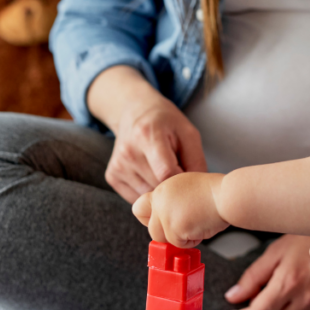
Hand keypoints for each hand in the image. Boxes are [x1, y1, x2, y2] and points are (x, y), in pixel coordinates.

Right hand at [93, 68, 206, 202]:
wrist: (134, 111)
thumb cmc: (166, 122)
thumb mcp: (188, 132)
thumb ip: (196, 161)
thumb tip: (198, 192)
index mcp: (147, 135)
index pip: (167, 173)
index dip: (182, 181)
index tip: (190, 177)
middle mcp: (128, 151)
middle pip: (157, 186)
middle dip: (173, 186)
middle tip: (180, 172)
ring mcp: (118, 165)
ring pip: (147, 196)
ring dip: (160, 191)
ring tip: (164, 171)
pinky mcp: (111, 176)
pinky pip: (136, 198)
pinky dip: (148, 193)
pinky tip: (151, 175)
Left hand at [132, 172, 228, 247]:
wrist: (228, 195)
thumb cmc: (216, 193)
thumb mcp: (186, 188)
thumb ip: (171, 202)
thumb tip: (165, 220)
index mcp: (162, 190)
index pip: (138, 209)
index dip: (150, 220)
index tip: (164, 222)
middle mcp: (160, 200)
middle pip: (152, 231)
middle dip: (169, 234)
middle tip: (186, 226)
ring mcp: (166, 214)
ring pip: (165, 240)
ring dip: (182, 238)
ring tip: (198, 223)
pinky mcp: (174, 228)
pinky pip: (180, 244)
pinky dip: (193, 240)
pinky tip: (203, 226)